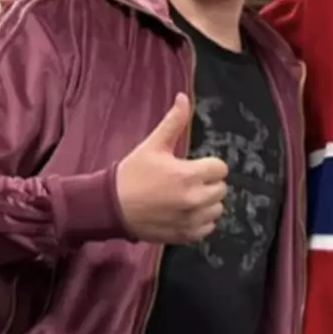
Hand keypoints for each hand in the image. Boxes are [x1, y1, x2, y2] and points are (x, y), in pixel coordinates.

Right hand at [115, 94, 228, 243]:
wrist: (111, 206)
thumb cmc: (131, 174)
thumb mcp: (152, 145)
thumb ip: (173, 123)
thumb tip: (184, 97)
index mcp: (188, 175)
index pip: (220, 168)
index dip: (209, 165)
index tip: (194, 166)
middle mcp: (194, 199)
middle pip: (221, 188)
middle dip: (209, 182)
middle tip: (189, 181)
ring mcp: (191, 220)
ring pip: (217, 209)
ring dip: (207, 203)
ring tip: (188, 197)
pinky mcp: (186, 235)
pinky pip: (208, 228)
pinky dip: (201, 221)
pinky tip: (186, 212)